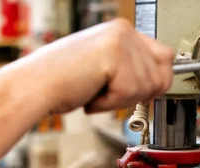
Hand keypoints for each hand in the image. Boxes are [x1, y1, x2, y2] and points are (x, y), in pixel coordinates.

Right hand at [15, 18, 173, 114]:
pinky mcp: (114, 56)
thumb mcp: (105, 71)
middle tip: (108, 95)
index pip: (164, 58)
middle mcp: (123, 31)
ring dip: (119, 101)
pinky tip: (89, 94)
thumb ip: (131, 70)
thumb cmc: (61, 83)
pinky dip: (108, 104)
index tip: (136, 94)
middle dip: (138, 95)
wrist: (34, 87)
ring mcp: (120, 41)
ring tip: (93, 92)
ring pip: (146, 88)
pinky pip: (128, 94)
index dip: (154, 83)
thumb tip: (160, 83)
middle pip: (161, 75)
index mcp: (121, 31)